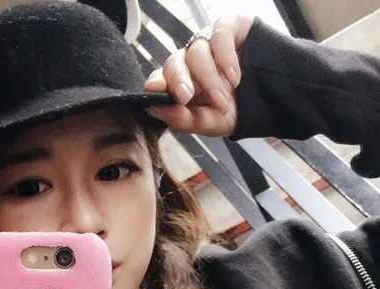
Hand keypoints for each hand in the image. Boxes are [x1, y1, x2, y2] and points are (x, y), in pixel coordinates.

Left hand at [143, 14, 253, 136]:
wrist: (275, 98)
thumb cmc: (239, 109)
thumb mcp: (211, 122)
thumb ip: (184, 119)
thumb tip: (155, 110)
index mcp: (181, 84)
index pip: (158, 79)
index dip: (155, 83)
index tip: (153, 91)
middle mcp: (190, 61)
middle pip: (173, 63)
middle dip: (179, 82)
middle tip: (186, 97)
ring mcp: (208, 42)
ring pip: (196, 52)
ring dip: (209, 80)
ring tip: (224, 99)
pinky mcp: (228, 26)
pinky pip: (219, 35)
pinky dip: (225, 58)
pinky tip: (234, 77)